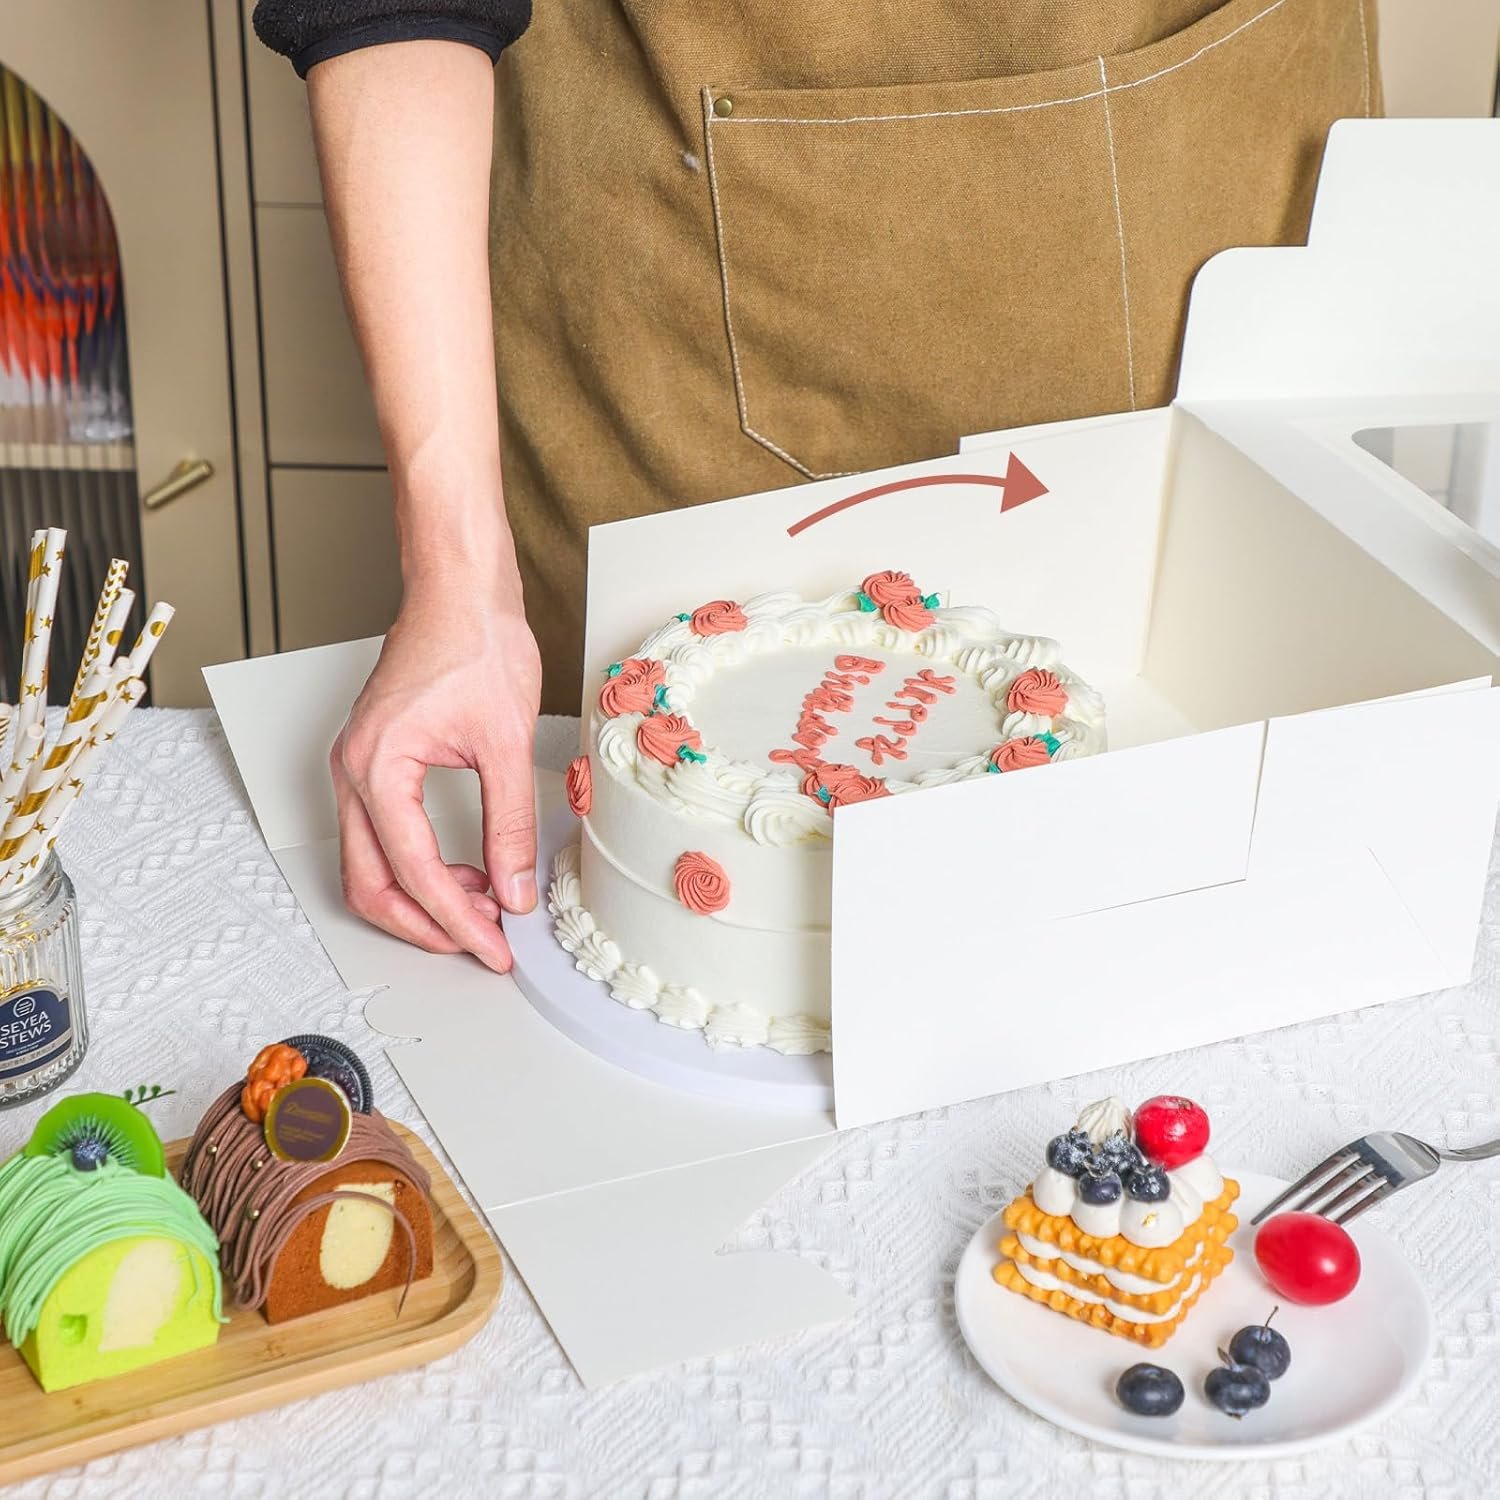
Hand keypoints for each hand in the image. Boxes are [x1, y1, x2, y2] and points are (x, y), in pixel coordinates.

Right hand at [331, 573, 541, 970]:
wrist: (459, 592)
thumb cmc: (476, 642)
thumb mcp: (506, 743)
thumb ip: (510, 825)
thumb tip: (515, 888)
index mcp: (378, 768)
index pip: (414, 873)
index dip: (457, 923)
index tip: (494, 948)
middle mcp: (352, 772)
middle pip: (370, 885)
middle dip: (425, 926)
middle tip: (481, 944)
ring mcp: (355, 767)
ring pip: (367, 866)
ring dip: (418, 899)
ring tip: (481, 908)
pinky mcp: (371, 763)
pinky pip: (378, 836)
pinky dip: (414, 867)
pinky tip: (462, 871)